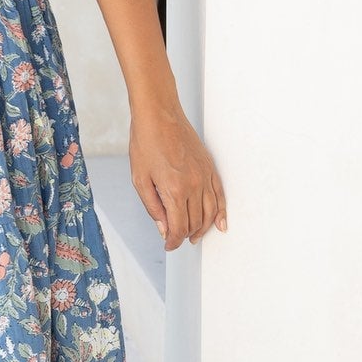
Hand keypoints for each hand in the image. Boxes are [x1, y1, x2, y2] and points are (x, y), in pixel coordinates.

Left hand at [129, 99, 226, 249]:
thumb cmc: (146, 143)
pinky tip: (219, 223)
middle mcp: (194, 185)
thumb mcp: (140, 179)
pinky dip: (221, 211)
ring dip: (203, 228)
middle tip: (175, 239)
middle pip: (194, 222)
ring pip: (210, 212)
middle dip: (185, 235)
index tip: (169, 246)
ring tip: (194, 237)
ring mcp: (205, 176)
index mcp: (174, 190)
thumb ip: (153, 207)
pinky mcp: (209, 168)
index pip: (178, 227)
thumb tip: (164, 229)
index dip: (173, 241)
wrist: (159, 115)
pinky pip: (220, 195)